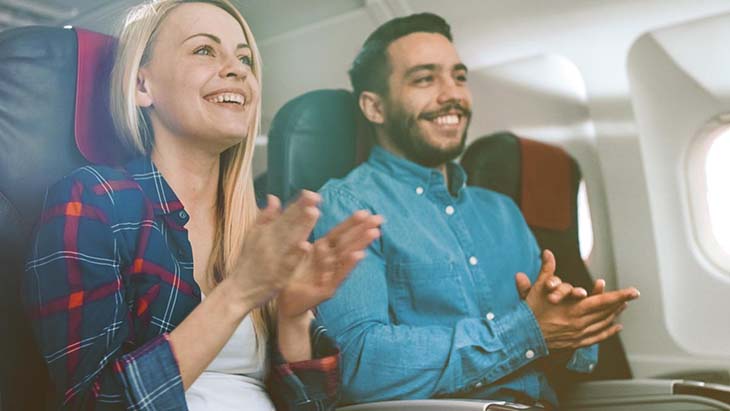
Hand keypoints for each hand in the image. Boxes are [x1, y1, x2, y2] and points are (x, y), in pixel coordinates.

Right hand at [224, 191, 321, 309]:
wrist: (239, 290)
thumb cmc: (248, 261)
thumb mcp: (252, 236)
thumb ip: (265, 217)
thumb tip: (274, 197)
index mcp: (266, 232)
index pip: (285, 215)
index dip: (298, 204)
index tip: (311, 193)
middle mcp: (270, 242)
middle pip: (289, 224)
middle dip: (302, 210)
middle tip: (315, 197)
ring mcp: (275, 258)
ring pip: (291, 240)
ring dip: (302, 227)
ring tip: (314, 213)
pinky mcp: (279, 275)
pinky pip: (289, 263)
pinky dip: (296, 254)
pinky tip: (306, 245)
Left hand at [278, 210, 382, 319]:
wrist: (286, 303)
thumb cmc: (292, 277)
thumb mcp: (297, 256)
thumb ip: (305, 240)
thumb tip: (309, 213)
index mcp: (322, 252)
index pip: (339, 234)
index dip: (352, 223)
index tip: (366, 212)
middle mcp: (330, 263)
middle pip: (348, 243)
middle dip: (363, 230)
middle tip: (379, 219)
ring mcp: (331, 276)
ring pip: (347, 257)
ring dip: (361, 244)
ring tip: (374, 233)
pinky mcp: (327, 290)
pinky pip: (338, 275)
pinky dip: (348, 264)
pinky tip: (358, 255)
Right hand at [523, 251, 638, 349]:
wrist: (523, 335)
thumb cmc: (530, 311)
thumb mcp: (538, 288)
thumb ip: (546, 270)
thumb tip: (547, 252)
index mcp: (574, 309)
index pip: (603, 301)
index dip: (620, 295)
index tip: (634, 291)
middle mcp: (580, 322)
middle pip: (606, 312)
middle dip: (620, 303)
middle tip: (632, 296)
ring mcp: (579, 334)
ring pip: (603, 323)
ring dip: (615, 314)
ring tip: (623, 307)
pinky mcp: (576, 342)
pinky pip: (597, 337)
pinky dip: (609, 331)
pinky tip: (616, 326)